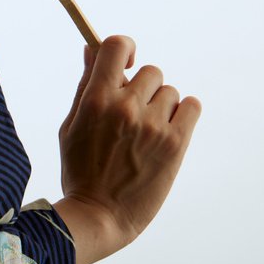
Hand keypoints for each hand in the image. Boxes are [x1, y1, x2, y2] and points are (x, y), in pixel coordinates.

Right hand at [52, 34, 200, 263]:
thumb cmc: (80, 170)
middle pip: (150, 71)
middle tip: (134, 115)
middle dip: (143, 89)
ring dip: (161, 106)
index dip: (125, 48)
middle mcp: (125, 108)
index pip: (117, 46)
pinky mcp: (175, 144)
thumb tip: (91, 48)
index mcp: (96, 100)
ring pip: (170, 91)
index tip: (127, 63)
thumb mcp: (72, 124)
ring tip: (148, 133)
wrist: (100, 217)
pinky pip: (192, 106)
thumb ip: (86, 84)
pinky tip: (169, 130)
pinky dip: (184, 114)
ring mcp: (152, 126)